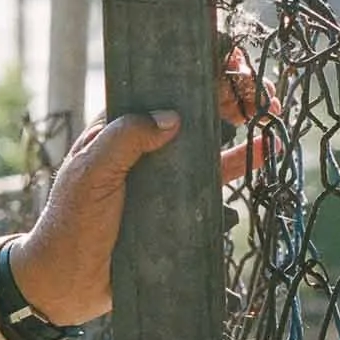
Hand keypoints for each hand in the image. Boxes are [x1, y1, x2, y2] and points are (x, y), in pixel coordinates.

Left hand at [8, 48, 264, 327]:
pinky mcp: (181, 200)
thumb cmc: (72, 220)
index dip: (198, 68)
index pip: (163, 86)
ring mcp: (165, 170)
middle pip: (195, 104)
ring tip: (270, 110)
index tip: (231, 60)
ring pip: (212, 134)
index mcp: (120, 127)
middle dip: (230, 90)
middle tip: (260, 92)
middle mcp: (146, 143)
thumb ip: (125, 140)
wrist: (70, 279)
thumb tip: (173, 116)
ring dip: (243, 117)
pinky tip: (268, 147)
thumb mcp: (91, 173)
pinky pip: (218, 173)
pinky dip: (244, 158)